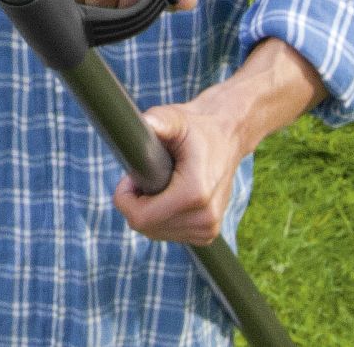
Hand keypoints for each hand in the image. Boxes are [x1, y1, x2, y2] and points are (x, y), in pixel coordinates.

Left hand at [112, 98, 246, 244]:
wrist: (227, 138)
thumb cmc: (196, 127)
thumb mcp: (176, 119)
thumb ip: (160, 121)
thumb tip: (147, 123)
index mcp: (195, 194)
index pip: (141, 218)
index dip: (125, 198)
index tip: (132, 176)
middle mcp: (205, 218)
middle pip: (146, 227)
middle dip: (137, 203)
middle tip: (147, 175)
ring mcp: (208, 230)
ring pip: (156, 232)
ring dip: (149, 211)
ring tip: (161, 183)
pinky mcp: (208, 234)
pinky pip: (169, 234)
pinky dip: (161, 218)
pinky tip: (170, 196)